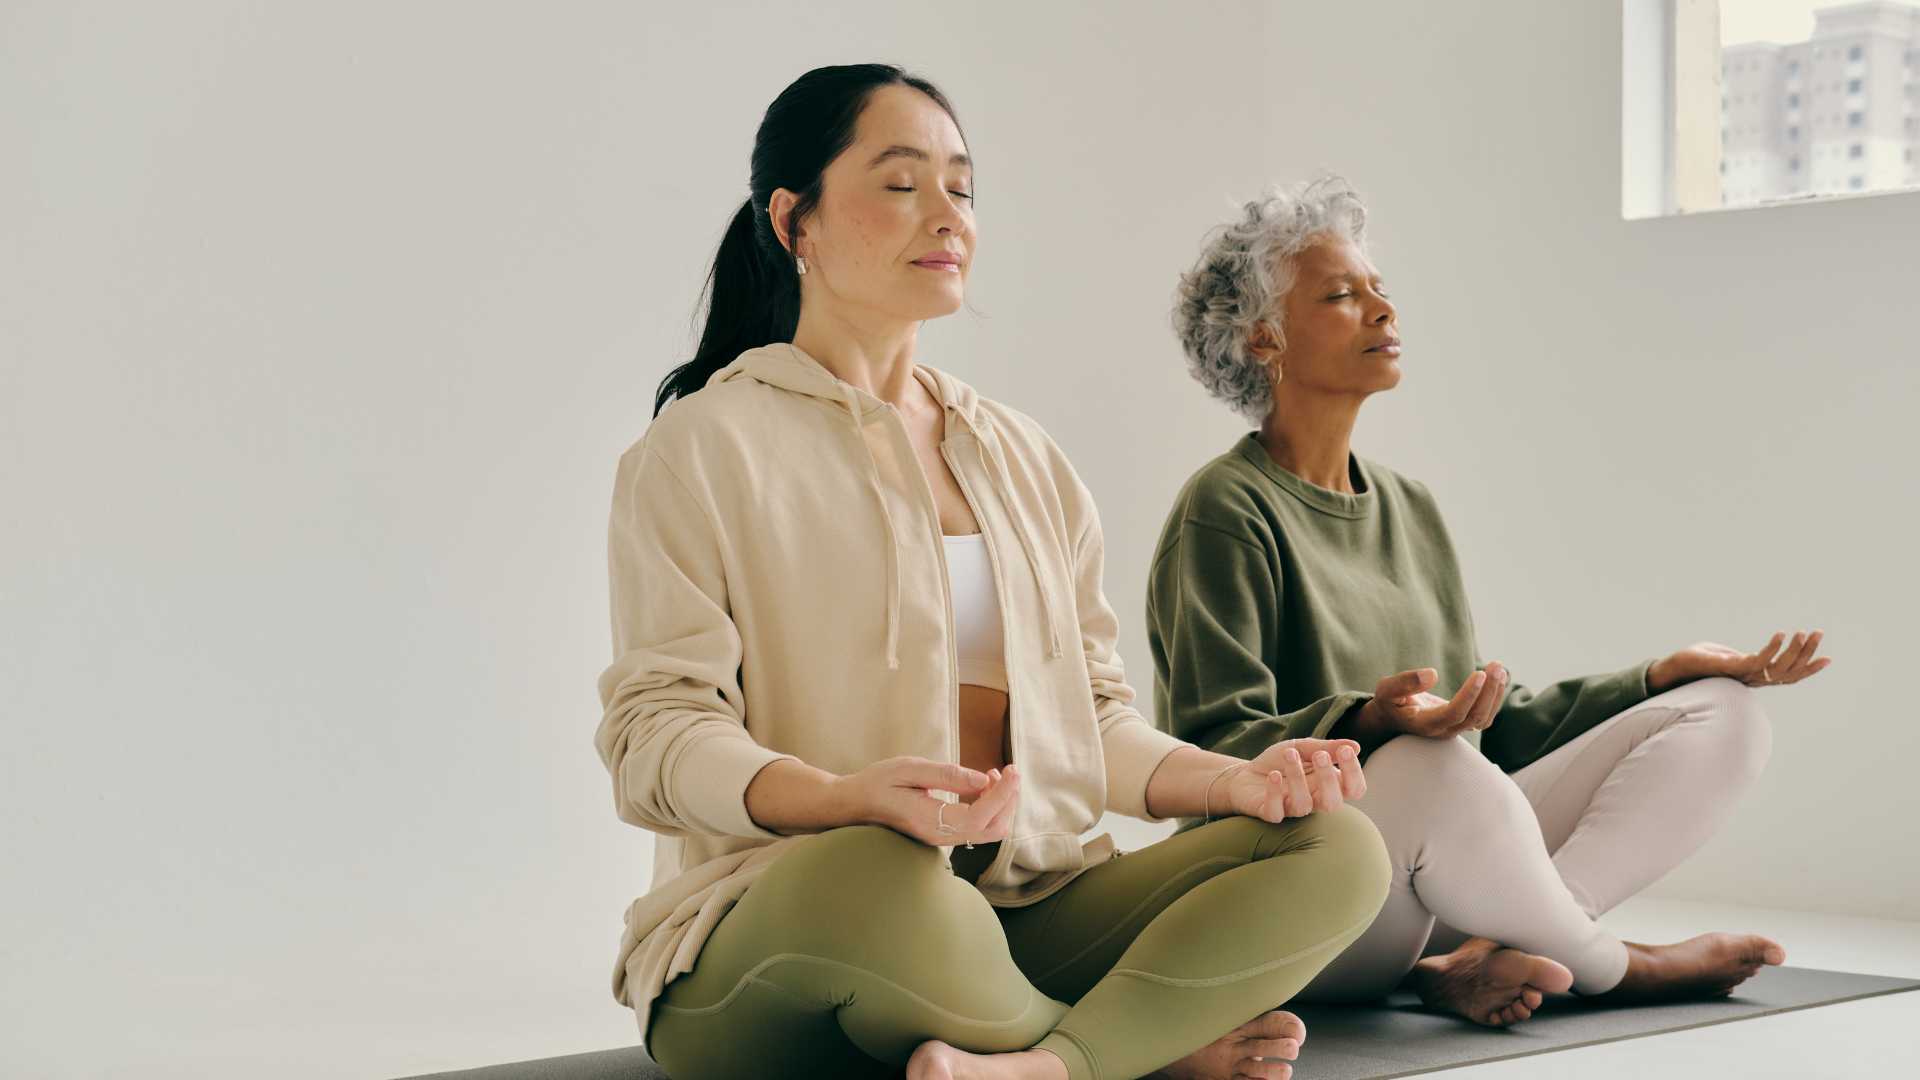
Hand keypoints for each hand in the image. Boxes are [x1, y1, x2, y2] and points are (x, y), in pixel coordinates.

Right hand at [842, 756, 1018, 847]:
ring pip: (988, 830)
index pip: (981, 815)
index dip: (1004, 793)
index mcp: (930, 821)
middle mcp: (940, 836)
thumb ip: (947, 775)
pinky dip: (989, 806)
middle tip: (1008, 769)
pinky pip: (977, 826)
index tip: (1013, 768)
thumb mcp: (909, 769)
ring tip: (995, 775)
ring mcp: (942, 838)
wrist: (854, 804)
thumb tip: (984, 779)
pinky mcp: (943, 834)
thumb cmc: (877, 783)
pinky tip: (982, 785)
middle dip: (1008, 800)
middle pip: (993, 828)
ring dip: (1000, 803)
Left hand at [1226, 738, 1367, 821]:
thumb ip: (1326, 747)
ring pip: (1303, 805)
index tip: (1345, 751)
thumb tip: (1355, 746)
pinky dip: (1275, 792)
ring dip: (1298, 778)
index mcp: (1328, 785)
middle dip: (1329, 779)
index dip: (1354, 773)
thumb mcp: (1302, 747)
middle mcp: (1314, 800)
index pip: (1354, 789)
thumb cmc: (1278, 762)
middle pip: (1333, 803)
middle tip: (1319, 755)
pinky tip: (1273, 775)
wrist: (1243, 774)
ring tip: (1290, 753)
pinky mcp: (1270, 813)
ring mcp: (1292, 809)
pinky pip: (1276, 811)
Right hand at [1354, 663, 1508, 740]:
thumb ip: (1405, 682)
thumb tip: (1432, 674)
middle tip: (1496, 666)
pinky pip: (1484, 715)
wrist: (1392, 717)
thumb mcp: (1387, 690)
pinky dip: (1494, 697)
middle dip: (1489, 692)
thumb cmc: (1389, 702)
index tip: (1479, 673)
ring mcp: (1455, 728)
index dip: (1469, 695)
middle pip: (1475, 717)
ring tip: (1499, 668)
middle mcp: (1444, 730)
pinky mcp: (1461, 722)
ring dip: (1495, 694)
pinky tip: (1498, 678)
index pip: (1454, 713)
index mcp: (1426, 724)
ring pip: (1483, 718)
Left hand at [1648, 630, 1830, 691]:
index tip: (1828, 658)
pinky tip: (1780, 633)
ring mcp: (1742, 675)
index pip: (1788, 675)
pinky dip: (1771, 648)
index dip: (1808, 668)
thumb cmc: (1696, 661)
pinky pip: (1757, 661)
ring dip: (1794, 650)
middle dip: (1807, 653)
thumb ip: (1741, 658)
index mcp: (1754, 676)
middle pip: (1788, 671)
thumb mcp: (1725, 657)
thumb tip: (1752, 657)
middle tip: (1819, 633)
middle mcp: (1751, 679)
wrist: (1671, 669)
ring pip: (1777, 668)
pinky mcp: (1730, 668)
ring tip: (1804, 632)